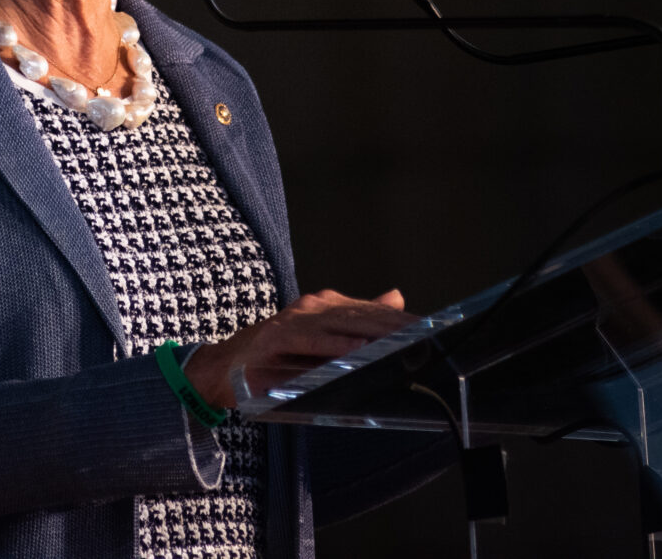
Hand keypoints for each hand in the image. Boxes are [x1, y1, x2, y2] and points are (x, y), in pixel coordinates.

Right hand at [186, 288, 412, 408]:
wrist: (228, 365)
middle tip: (427, 337)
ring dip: (374, 333)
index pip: (374, 312)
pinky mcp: (277, 336)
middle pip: (364, 316)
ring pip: (342, 325)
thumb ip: (359, 318)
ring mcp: (295, 319)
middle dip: (397, 327)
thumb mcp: (323, 338)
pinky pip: (312, 341)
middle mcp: (314, 306)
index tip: (433, 330)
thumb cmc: (280, 356)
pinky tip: (358, 350)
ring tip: (402, 340)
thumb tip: (397, 296)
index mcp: (328, 306)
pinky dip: (336, 345)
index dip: (403, 322)